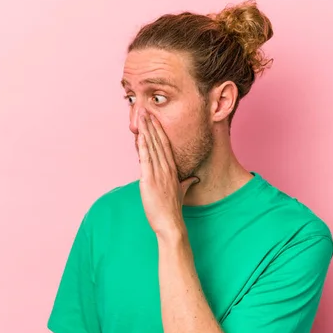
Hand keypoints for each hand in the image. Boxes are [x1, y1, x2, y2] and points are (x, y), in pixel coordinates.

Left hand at [137, 115, 198, 237]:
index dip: (159, 130)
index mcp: (172, 169)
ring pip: (151, 147)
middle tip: (145, 109)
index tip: (154, 118)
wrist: (170, 223)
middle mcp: (166, 168)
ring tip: (141, 116)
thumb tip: (194, 179)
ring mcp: (158, 173)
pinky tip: (139, 136)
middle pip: (158, 142)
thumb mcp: (181, 192)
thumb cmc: (172, 209)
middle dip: (151, 125)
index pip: (165, 145)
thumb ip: (186, 183)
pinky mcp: (149, 180)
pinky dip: (142, 147)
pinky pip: (145, 160)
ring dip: (146, 131)